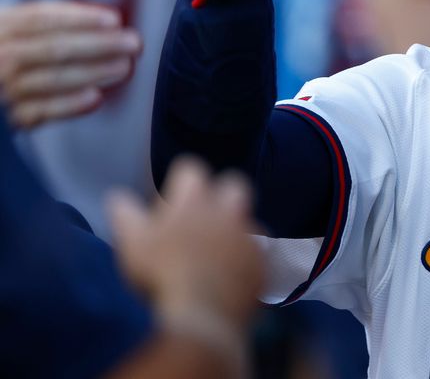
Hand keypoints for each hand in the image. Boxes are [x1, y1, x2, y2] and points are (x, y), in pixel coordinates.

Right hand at [0, 1, 140, 128]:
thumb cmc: (12, 49)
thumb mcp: (18, 26)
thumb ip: (55, 21)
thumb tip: (112, 23)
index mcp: (2, 26)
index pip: (40, 18)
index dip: (80, 18)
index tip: (115, 20)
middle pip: (54, 49)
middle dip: (98, 45)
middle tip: (134, 44)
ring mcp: (3, 88)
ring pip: (52, 79)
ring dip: (93, 72)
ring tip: (125, 67)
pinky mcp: (10, 118)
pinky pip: (41, 112)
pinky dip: (69, 105)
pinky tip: (96, 97)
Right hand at [108, 158, 263, 329]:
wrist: (203, 311)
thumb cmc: (162, 272)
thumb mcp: (132, 243)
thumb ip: (125, 215)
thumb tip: (117, 196)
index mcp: (195, 200)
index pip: (191, 169)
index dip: (182, 180)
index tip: (173, 197)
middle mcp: (228, 209)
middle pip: (234, 184)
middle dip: (222, 193)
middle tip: (205, 216)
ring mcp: (249, 234)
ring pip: (249, 219)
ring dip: (236, 229)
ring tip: (219, 250)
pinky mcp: (262, 260)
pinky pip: (258, 251)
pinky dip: (246, 257)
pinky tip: (233, 273)